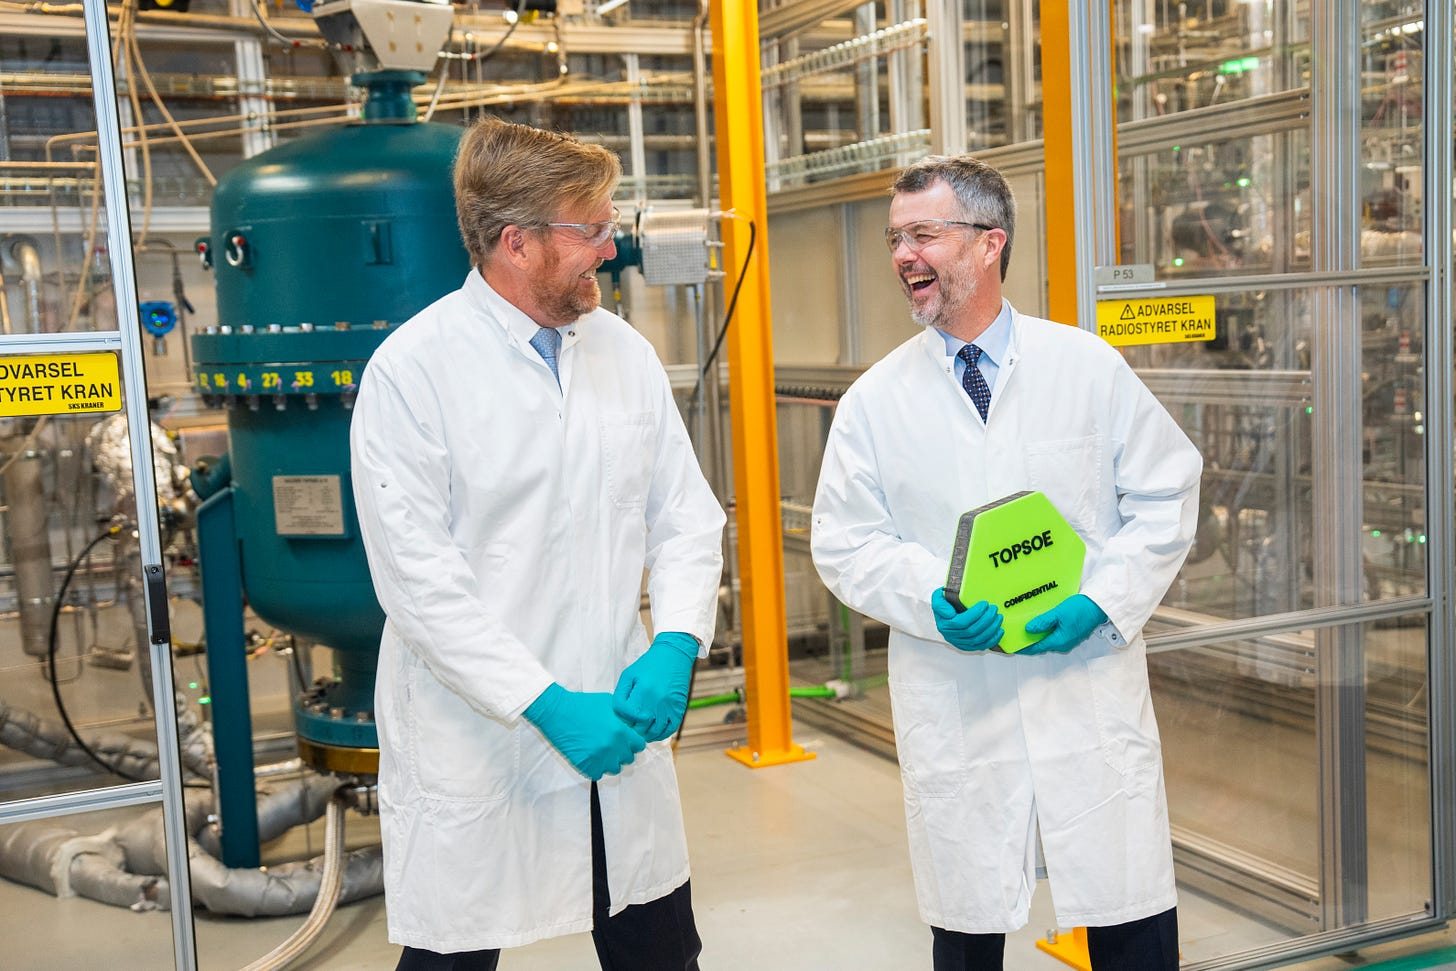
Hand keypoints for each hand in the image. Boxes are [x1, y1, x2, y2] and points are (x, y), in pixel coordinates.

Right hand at [524, 684, 645, 779]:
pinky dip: (596, 768)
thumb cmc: (583, 705)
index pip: (639, 746)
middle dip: (622, 752)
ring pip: (614, 769)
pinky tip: (591, 756)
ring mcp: (598, 758)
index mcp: (620, 731)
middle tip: (612, 745)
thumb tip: (635, 724)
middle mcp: (612, 747)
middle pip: (628, 758)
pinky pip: (598, 774)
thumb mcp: (610, 704)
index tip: (626, 740)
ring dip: (610, 761)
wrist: (558, 712)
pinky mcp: (585, 765)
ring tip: (601, 751)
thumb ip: (625, 716)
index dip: (633, 742)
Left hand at [612, 632, 697, 741]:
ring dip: (645, 734)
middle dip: (633, 728)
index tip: (624, 717)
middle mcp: (657, 701)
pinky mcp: (679, 709)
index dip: (624, 720)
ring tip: (641, 729)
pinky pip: (669, 730)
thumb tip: (620, 716)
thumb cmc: (648, 666)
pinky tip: (654, 731)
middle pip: (641, 728)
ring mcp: (669, 707)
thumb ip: (620, 697)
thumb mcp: (628, 676)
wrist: (673, 656)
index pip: (628, 717)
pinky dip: (660, 734)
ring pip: (654, 732)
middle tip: (631, 724)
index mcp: (643, 691)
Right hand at [931, 589, 1003, 651]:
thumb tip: (950, 614)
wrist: (946, 610)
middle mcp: (950, 636)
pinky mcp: (967, 646)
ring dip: (991, 629)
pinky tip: (999, 631)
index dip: (975, 614)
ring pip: (978, 639)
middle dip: (986, 620)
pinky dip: (992, 639)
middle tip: (994, 609)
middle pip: (971, 631)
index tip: (984, 604)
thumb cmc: (945, 603)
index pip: (961, 622)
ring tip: (998, 617)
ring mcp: (959, 643)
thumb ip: (940, 603)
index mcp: (944, 625)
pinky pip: (981, 646)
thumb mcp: (938, 598)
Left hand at [1020, 594, 1108, 654]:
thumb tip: (1028, 629)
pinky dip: (1046, 631)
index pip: (1036, 648)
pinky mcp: (1071, 634)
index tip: (1013, 645)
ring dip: (1038, 635)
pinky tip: (1042, 622)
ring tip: (1027, 626)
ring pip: (1048, 640)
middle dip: (1029, 640)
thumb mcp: (1058, 613)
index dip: (1023, 647)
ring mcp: (1068, 640)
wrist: (1099, 606)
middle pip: (1042, 645)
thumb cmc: (1081, 609)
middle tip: (1017, 633)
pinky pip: (1055, 635)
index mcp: (1059, 641)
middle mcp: (1063, 644)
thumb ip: (1043, 622)